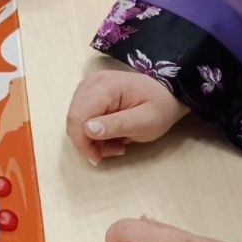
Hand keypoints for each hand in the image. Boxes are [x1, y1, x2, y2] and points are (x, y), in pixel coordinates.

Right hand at [66, 69, 189, 163]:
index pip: (78, 119)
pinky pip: (81, 116)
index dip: (83, 143)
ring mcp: (88, 85)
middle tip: (114, 149)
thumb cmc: (160, 107)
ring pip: (76, 120)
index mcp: (105, 87)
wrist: (167, 94)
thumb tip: (87, 129)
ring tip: (116, 142)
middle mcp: (91, 82)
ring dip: (91, 138)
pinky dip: (92, 131)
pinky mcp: (89, 92)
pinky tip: (110, 133)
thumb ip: (117, 125)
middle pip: (74, 120)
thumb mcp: (145, 121)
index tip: (98, 158)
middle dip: (88, 142)